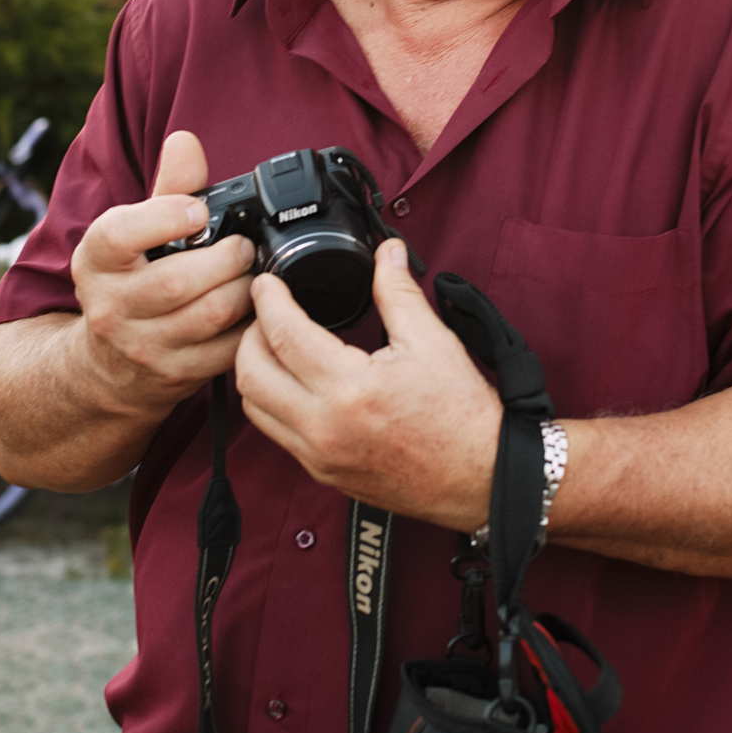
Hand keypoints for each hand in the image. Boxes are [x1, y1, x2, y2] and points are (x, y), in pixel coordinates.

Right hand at [70, 130, 253, 416]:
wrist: (109, 363)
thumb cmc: (132, 280)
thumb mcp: (136, 233)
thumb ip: (168, 188)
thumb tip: (185, 141)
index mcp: (95, 260)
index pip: (119, 235)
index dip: (164, 217)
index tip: (198, 211)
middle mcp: (110, 306)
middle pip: (178, 280)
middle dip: (226, 257)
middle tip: (244, 246)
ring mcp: (141, 345)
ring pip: (209, 315)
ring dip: (245, 289)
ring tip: (252, 273)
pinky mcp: (174, 374)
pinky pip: (228, 349)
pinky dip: (252, 325)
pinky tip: (254, 308)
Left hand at [235, 239, 501, 530]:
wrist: (481, 478)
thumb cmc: (462, 418)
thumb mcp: (433, 342)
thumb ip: (398, 292)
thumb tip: (387, 254)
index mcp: (350, 390)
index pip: (283, 334)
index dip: (268, 299)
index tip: (267, 284)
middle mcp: (324, 427)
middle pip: (250, 373)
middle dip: (250, 333)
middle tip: (267, 312)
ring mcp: (319, 455)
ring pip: (254, 408)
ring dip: (255, 370)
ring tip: (276, 344)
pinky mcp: (323, 472)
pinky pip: (275, 434)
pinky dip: (272, 402)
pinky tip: (293, 382)